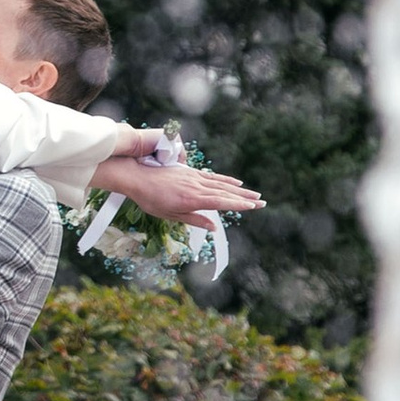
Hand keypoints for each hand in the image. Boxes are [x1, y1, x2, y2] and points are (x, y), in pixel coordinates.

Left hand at [91, 148, 264, 224]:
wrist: (137, 177)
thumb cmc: (150, 199)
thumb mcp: (169, 215)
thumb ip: (193, 219)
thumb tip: (213, 227)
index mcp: (191, 199)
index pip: (220, 202)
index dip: (238, 205)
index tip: (253, 207)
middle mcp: (196, 187)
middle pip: (225, 193)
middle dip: (245, 199)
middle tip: (262, 203)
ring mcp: (195, 178)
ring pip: (222, 185)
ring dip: (240, 190)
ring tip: (255, 194)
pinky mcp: (191, 173)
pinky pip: (213, 177)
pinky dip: (226, 180)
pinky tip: (236, 183)